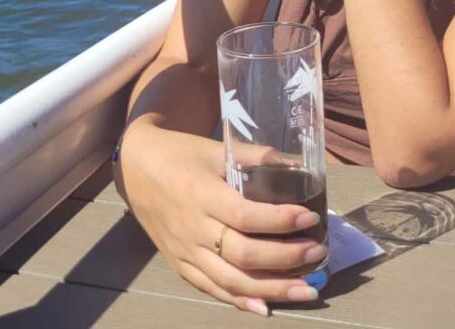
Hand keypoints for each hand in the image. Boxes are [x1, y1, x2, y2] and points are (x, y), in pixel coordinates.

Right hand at [118, 124, 325, 314]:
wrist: (136, 169)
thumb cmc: (179, 154)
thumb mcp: (215, 148)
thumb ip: (254, 156)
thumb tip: (296, 166)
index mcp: (201, 194)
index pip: (245, 216)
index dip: (280, 221)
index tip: (310, 217)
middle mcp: (193, 228)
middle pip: (243, 255)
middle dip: (286, 258)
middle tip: (318, 252)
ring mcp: (185, 251)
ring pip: (231, 280)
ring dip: (273, 289)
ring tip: (308, 288)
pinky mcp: (180, 264)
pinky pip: (211, 289)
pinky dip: (240, 301)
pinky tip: (267, 307)